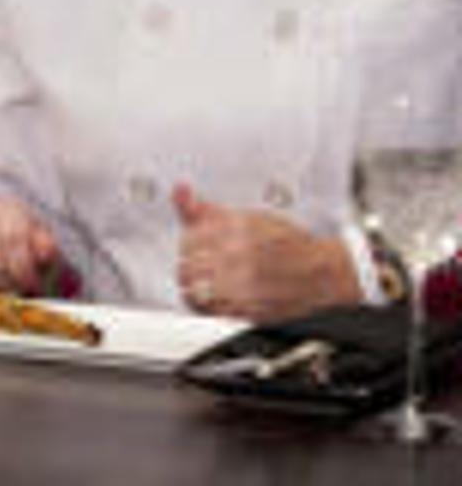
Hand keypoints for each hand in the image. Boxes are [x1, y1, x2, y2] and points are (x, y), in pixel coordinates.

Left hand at [173, 182, 359, 320]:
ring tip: (207, 279)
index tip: (195, 243)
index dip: (188, 242)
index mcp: (236, 228)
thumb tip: (180, 191)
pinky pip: (210, 310)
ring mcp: (244, 284)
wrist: (322, 274)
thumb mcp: (245, 215)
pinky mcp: (249, 310)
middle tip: (200, 262)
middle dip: (189, 262)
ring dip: (196, 284)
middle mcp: (239, 255)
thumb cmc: (287, 243)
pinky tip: (216, 296)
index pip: (188, 238)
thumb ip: (205, 208)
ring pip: (195, 288)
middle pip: (187, 264)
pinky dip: (207, 304)